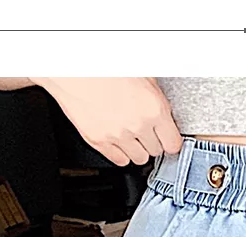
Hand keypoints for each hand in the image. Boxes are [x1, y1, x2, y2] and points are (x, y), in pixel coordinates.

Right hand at [32, 77, 182, 165]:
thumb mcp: (143, 76)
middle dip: (153, 141)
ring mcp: (117, 135)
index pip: (173, 144)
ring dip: (138, 149)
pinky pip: (119, 160)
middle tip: (146, 130)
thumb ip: (157, 100)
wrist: (72, 67)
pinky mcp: (99, 141)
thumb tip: (166, 116)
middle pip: (156, 151)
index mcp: (153, 108)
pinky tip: (119, 141)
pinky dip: (121, 153)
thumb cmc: (105, 66)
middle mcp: (137, 125)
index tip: (167, 138)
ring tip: (132, 135)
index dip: (170, 141)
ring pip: (139, 158)